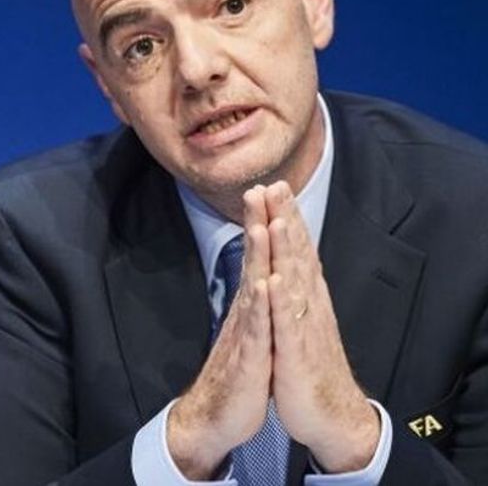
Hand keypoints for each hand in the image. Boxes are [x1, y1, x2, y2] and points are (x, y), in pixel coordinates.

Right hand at [168, 187, 273, 477]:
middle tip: (258, 188)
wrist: (217, 416)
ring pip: (253, 288)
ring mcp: (246, 333)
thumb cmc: (239, 374)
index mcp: (252, 306)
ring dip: (257, 256)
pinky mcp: (249, 358)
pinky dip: (260, 307)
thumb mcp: (252, 331)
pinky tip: (262, 286)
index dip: (266, 223)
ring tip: (262, 224)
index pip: (260, 257)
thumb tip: (260, 273)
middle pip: (254, 261)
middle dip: (257, 224)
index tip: (270, 189)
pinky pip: (255, 329)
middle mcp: (246, 312)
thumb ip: (255, 301)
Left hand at [262, 181, 379, 471]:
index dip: (285, 219)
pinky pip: (286, 326)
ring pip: (293, 283)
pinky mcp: (294, 355)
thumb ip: (291, 294)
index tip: (275, 186)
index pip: (294, 252)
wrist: (327, 415)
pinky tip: (273, 281)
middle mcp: (306, 308)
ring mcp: (301, 329)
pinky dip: (280, 303)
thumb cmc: (306, 367)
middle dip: (285, 220)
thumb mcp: (295, 323)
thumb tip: (286, 266)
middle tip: (277, 184)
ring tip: (276, 220)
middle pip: (296, 257)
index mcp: (303, 300)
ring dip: (285, 252)